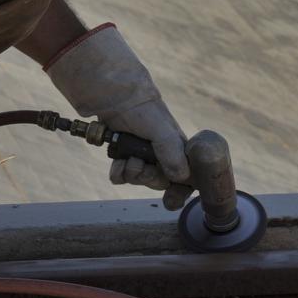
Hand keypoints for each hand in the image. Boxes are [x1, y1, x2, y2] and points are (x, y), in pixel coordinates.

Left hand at [45, 23, 191, 209]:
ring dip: (132, 173)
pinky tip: (116, 164)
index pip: (186, 177)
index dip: (180, 191)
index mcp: (177, 148)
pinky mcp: (123, 152)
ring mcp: (141, 153)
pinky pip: (121, 175)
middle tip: (139, 165)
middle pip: (158, 182)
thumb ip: (172, 153)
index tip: (171, 202)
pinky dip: (118, 172)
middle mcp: (160, 153)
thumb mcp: (161, 129)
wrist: (111, 95)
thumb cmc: (142, 109)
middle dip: (148, 178)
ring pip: (139, 179)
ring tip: (127, 160)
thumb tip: (180, 178)